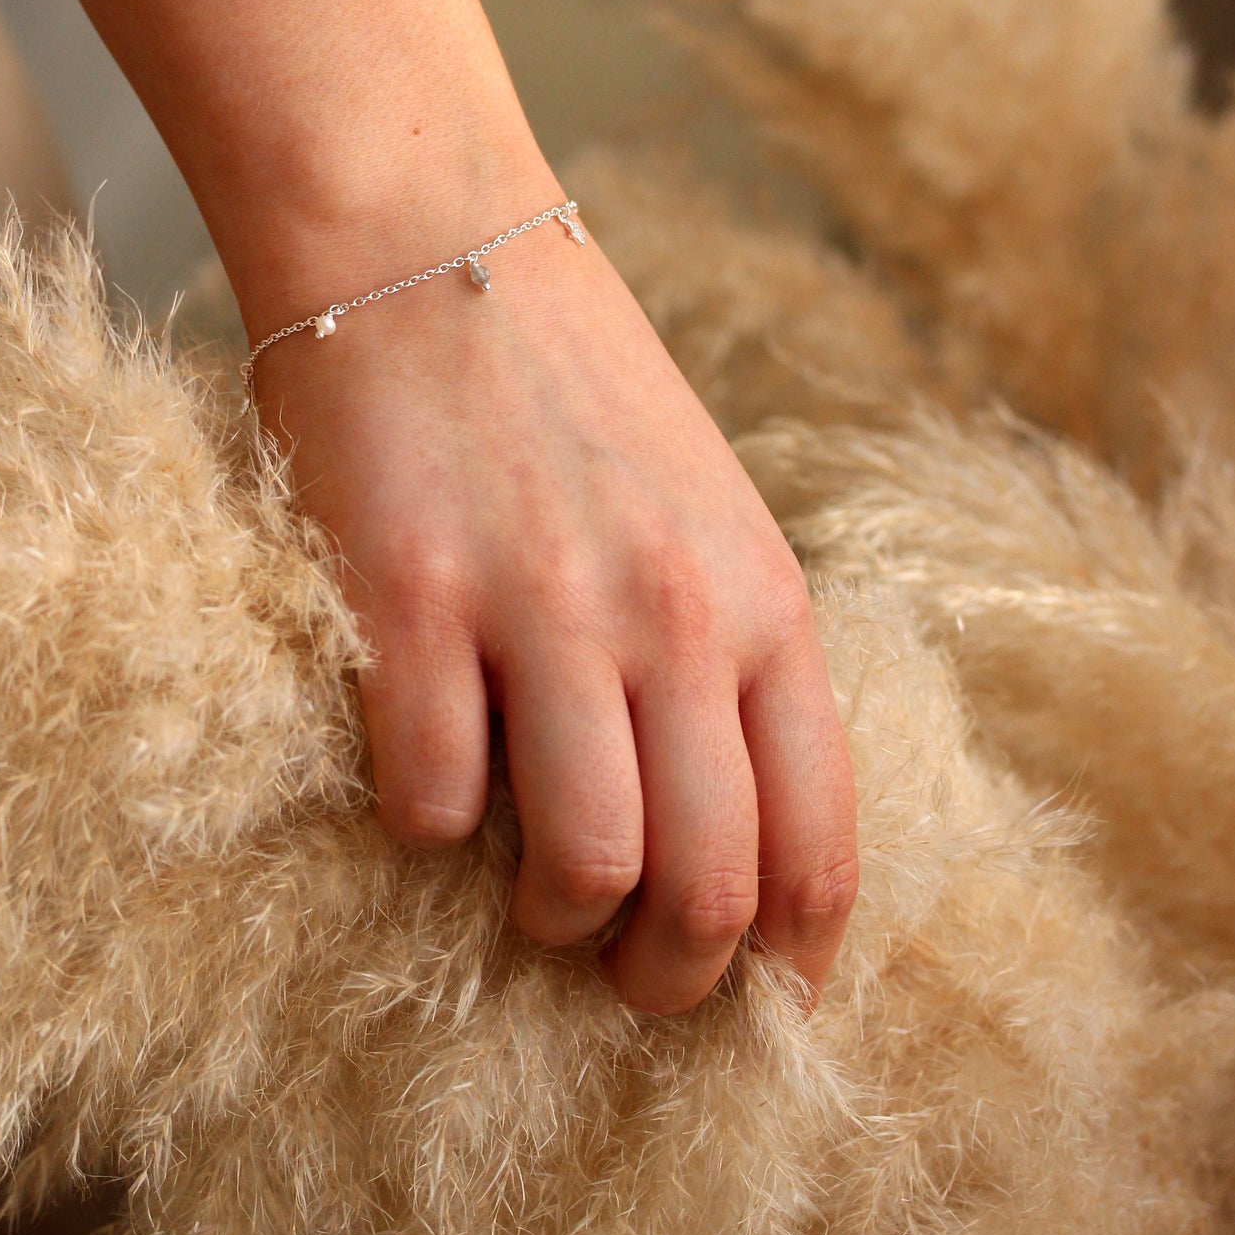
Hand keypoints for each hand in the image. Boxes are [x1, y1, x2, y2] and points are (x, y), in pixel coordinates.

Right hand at [251, 207, 857, 1016]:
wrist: (430, 238)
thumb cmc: (571, 381)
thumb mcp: (704, 509)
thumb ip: (728, 649)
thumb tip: (715, 813)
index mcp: (761, 597)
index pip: (820, 830)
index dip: (799, 952)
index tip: (764, 997)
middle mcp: (673, 613)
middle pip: (711, 882)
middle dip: (675, 977)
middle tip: (635, 983)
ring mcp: (544, 606)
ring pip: (585, 866)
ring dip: (557, 923)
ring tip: (533, 904)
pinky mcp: (413, 599)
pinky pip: (431, 796)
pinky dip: (427, 828)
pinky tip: (427, 782)